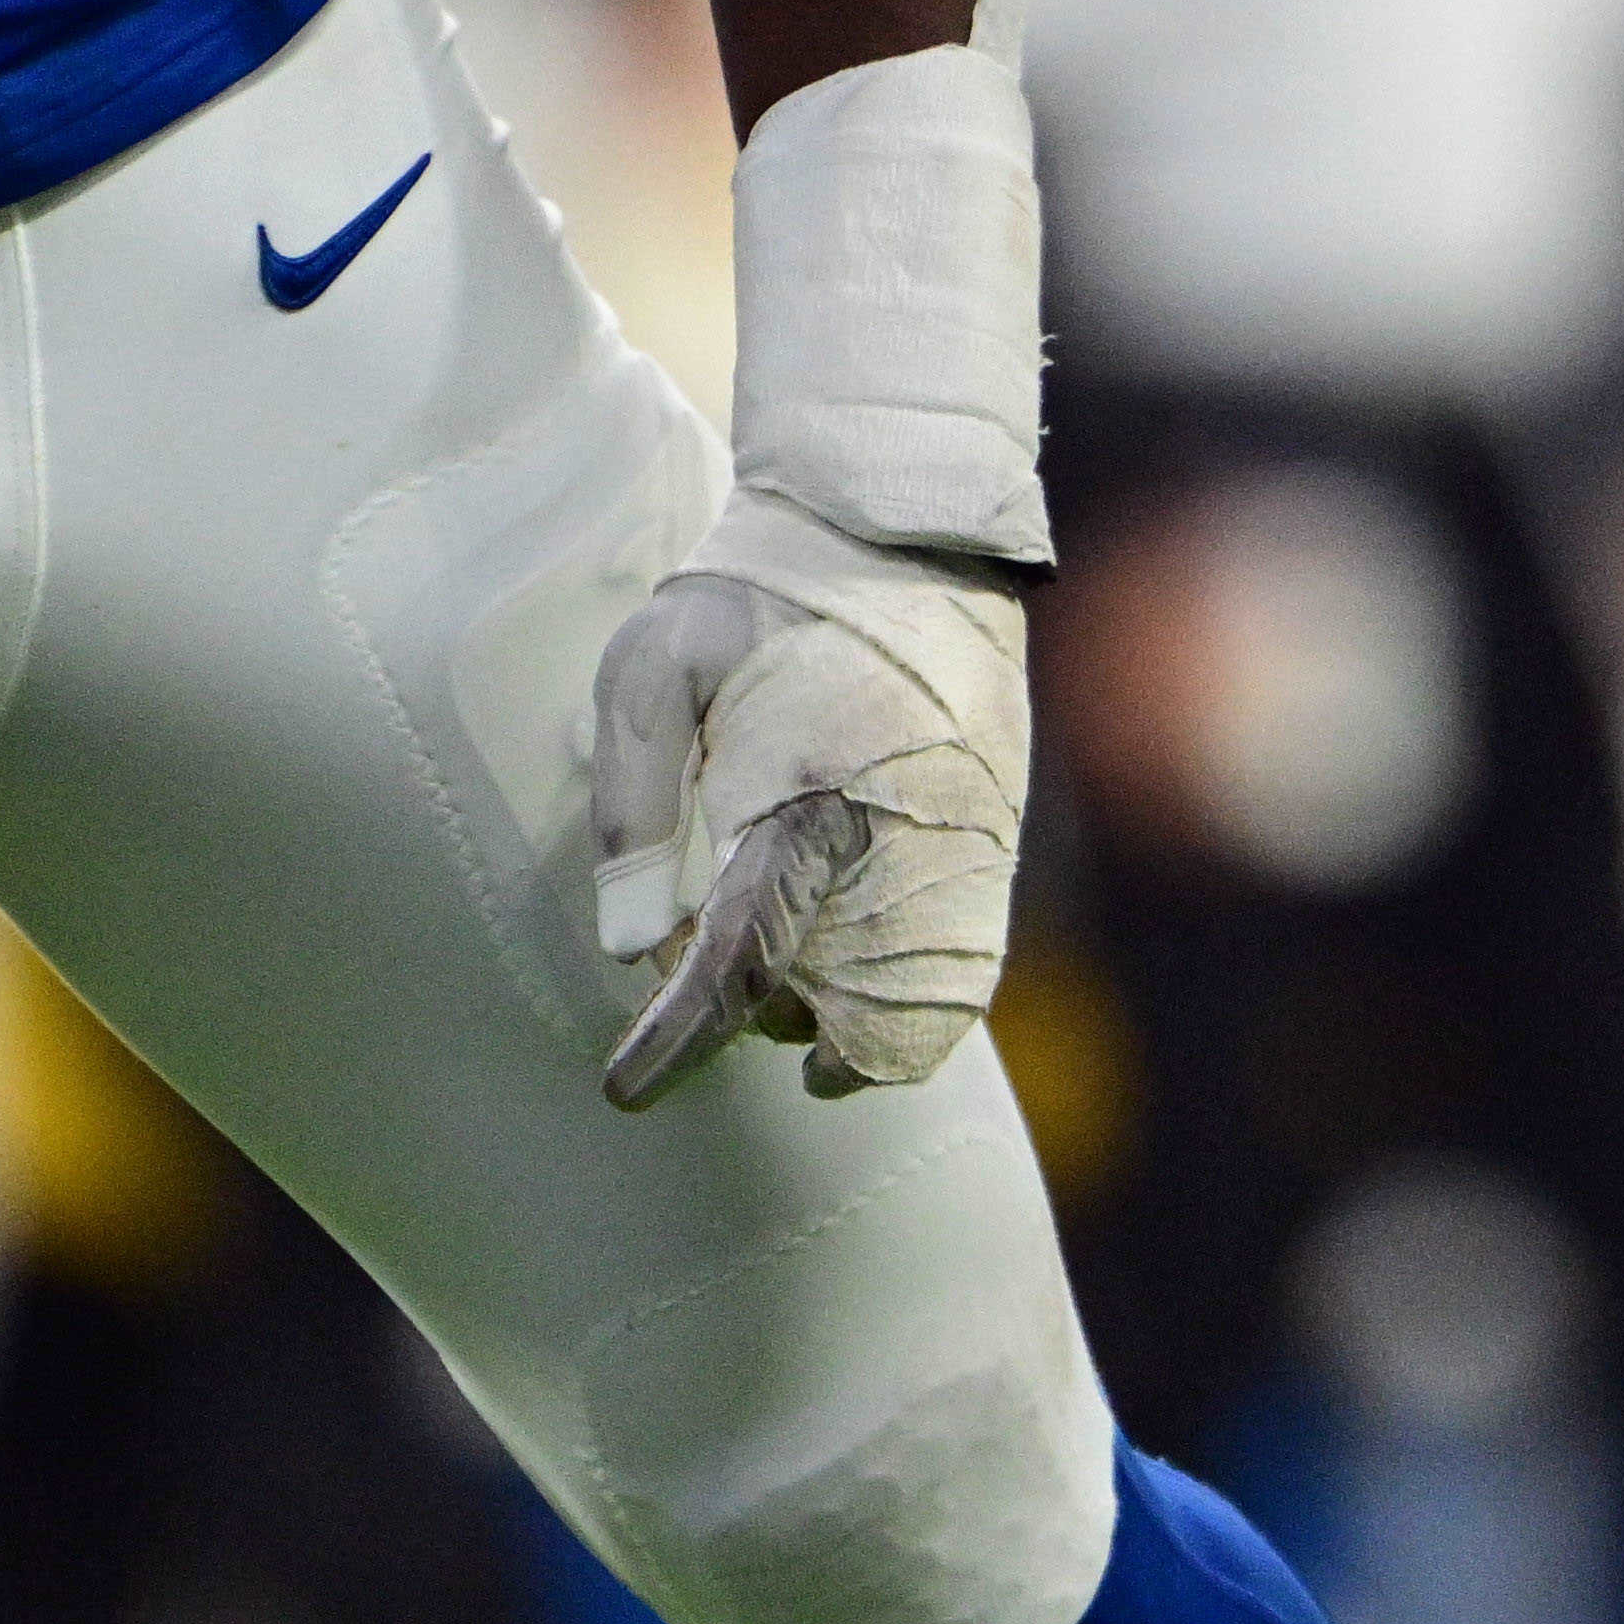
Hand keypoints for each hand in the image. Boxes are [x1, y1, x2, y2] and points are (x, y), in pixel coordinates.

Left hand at [587, 482, 1030, 1102]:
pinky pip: (956, 979)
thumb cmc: (762, 595)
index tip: (628, 1091)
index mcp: (807, 791)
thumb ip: (633, 803)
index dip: (682, 1037)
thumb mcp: (654, 663)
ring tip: (781, 945)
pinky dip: (898, 1001)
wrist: (907, 531)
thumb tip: (629, 947)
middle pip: (828, 1006)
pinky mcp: (995, 848)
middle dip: (755, 1014)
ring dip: (830, 1017)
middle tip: (709, 943)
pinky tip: (844, 955)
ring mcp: (964, 850)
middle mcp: (899, 838)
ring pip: (908, 1017)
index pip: (742, 953)